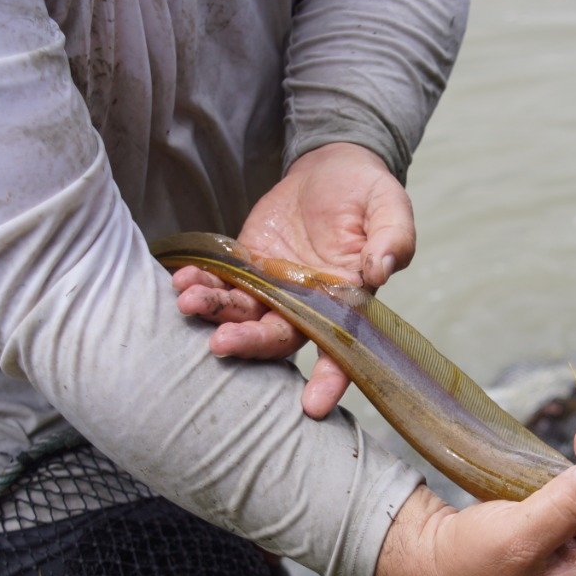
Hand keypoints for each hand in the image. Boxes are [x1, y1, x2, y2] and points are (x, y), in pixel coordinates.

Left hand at [173, 142, 415, 417]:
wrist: (333, 168)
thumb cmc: (368, 192)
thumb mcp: (390, 206)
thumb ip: (392, 237)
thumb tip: (381, 269)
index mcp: (348, 301)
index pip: (341, 348)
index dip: (330, 379)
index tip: (313, 406)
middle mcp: (309, 305)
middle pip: (278, 338)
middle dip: (250, 344)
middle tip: (220, 344)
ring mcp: (275, 289)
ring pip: (244, 315)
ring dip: (216, 314)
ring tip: (188, 301)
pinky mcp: (249, 266)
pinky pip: (223, 284)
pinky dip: (201, 285)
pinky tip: (183, 280)